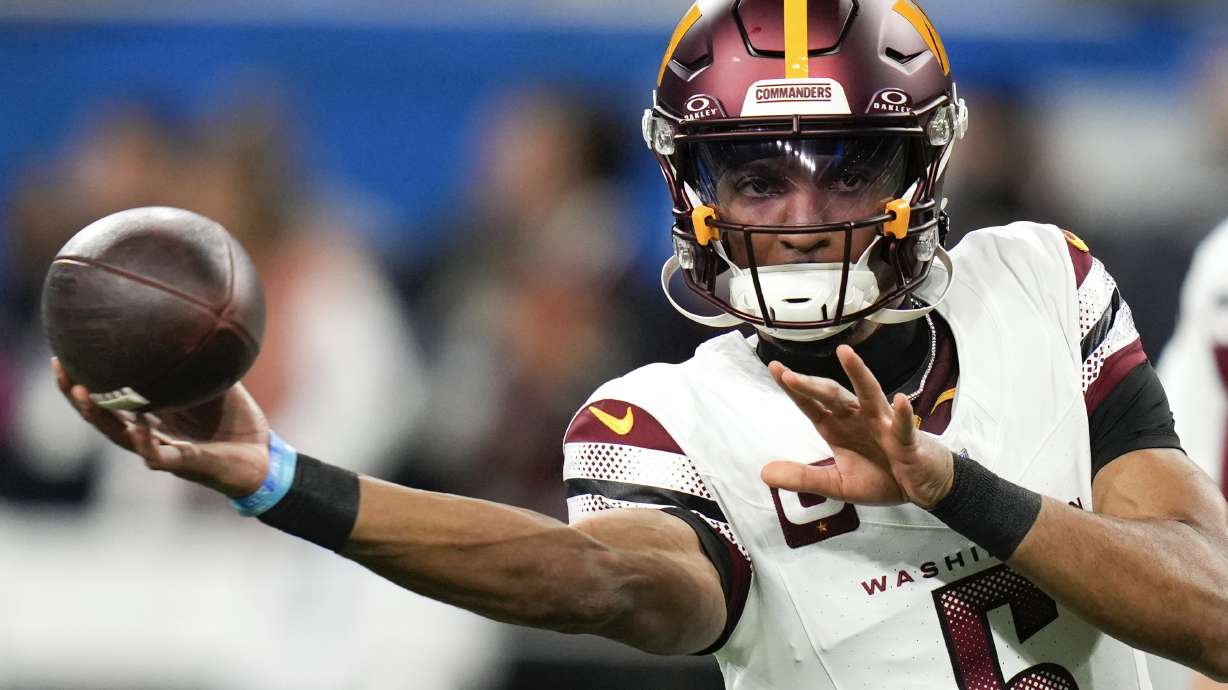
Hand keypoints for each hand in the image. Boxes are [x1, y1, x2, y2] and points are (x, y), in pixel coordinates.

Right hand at [53, 358, 270, 497]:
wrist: (263, 457)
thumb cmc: (236, 421)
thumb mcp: (218, 382)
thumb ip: (203, 360)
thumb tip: (199, 319)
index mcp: (153, 414)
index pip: (111, 395)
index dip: (86, 376)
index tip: (65, 350)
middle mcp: (150, 432)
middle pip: (102, 415)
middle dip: (76, 392)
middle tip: (60, 367)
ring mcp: (163, 450)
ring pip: (120, 436)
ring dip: (99, 417)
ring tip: (80, 393)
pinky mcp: (184, 464)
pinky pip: (158, 456)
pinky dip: (145, 443)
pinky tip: (137, 428)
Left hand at [761, 345, 954, 508]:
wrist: (923, 486)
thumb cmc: (882, 477)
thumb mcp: (837, 484)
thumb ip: (804, 478)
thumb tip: (764, 474)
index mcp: (838, 427)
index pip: (812, 405)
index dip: (794, 389)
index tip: (775, 369)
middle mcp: (858, 418)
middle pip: (832, 395)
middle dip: (811, 385)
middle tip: (788, 375)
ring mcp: (883, 424)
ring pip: (870, 394)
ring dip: (859, 374)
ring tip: (845, 355)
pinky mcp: (907, 440)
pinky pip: (904, 425)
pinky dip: (902, 414)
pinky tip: (899, 401)